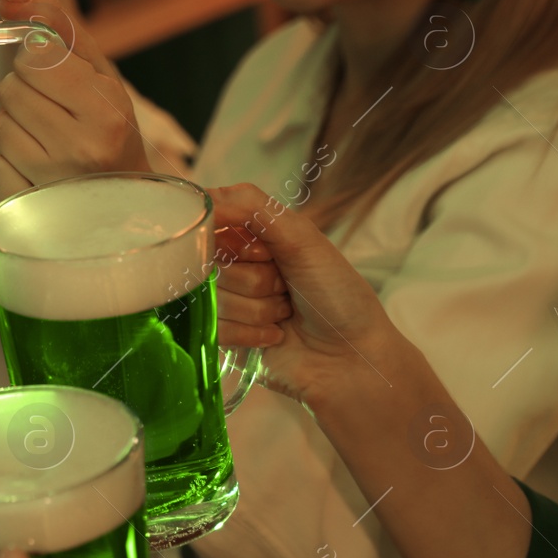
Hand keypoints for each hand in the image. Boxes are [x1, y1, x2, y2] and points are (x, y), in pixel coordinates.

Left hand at [0, 0, 150, 201]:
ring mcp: (49, 182)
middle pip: (11, 89)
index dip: (38, 59)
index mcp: (105, 111)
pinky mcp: (24, 207)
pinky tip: (34, 167)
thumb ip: (58, 27)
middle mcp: (79, 148)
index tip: (55, 75)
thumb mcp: (101, 75)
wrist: (125, 201)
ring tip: (45, 139)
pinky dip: (8, 162)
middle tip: (53, 111)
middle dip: (26, 93)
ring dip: (15, 126)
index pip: (36, 56)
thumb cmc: (111, 130)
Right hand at [210, 183, 404, 404]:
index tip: (266, 253)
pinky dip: (250, 333)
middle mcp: (240, 266)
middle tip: (286, 287)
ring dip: (259, 309)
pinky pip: (215, 327)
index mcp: (257, 236)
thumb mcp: (303, 239)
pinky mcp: (226, 336)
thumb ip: (252, 208)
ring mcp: (231, 301)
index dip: (235, 240)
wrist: (354, 360)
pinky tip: (276, 336)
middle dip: (256, 278)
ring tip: (287, 314)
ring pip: (215, 297)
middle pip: (211, 263)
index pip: (214, 221)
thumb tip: (203, 197)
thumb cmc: (339, 295)